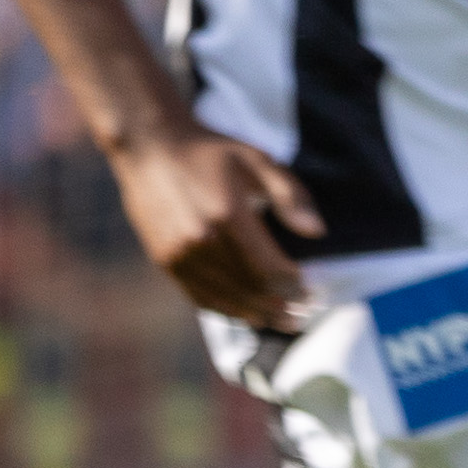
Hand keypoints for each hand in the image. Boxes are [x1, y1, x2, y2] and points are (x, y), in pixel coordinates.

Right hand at [113, 126, 323, 328]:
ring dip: (255, 314)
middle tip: (303, 316)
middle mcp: (200, 240)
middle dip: (280, 306)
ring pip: (223, 298)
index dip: (293, 285)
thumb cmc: (211, 151)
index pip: (269, 268)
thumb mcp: (258, 160)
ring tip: (280, 322)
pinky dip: (224, 309)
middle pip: (248, 288)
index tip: (311, 290)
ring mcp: (178, 253)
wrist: (150, 146)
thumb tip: (318, 232)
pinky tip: (244, 313)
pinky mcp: (163, 259)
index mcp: (227, 215)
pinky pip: (197, 295)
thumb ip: (290, 195)